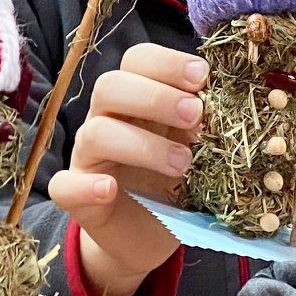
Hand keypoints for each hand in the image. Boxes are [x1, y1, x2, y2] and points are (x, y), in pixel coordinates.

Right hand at [48, 43, 204, 295]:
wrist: (148, 234)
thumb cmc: (174, 180)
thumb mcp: (196, 148)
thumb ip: (204, 124)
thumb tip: (231, 100)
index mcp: (136, 99)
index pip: (137, 61)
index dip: (167, 63)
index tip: (203, 77)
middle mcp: (107, 119)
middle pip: (111, 86)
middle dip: (156, 97)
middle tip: (196, 116)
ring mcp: (88, 157)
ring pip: (96, 133)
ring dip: (142, 144)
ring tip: (182, 164)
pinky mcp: (77, 196)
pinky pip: (65, 186)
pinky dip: (86, 185)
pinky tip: (110, 189)